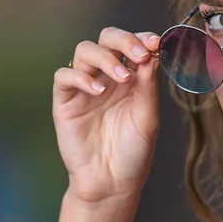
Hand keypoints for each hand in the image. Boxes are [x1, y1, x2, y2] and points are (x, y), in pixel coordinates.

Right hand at [53, 27, 161, 203]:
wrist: (112, 183)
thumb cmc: (133, 152)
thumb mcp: (147, 118)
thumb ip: (148, 86)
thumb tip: (153, 53)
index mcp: (131, 78)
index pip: (133, 45)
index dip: (143, 38)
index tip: (158, 44)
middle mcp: (107, 77)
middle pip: (106, 38)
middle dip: (124, 40)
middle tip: (139, 54)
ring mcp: (85, 87)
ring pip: (84, 51)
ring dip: (106, 58)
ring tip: (123, 78)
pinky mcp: (65, 101)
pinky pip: (64, 76)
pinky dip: (81, 78)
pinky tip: (99, 92)